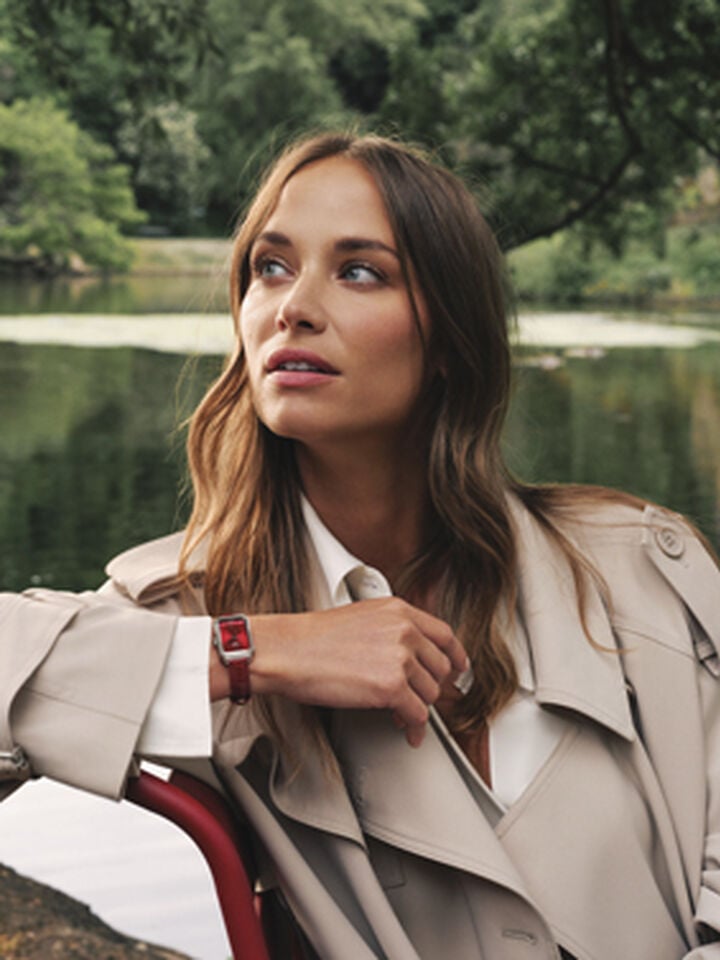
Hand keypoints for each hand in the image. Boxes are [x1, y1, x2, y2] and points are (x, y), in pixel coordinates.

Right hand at [240, 598, 467, 746]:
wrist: (288, 651)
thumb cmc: (312, 639)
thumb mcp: (361, 617)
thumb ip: (391, 630)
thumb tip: (409, 655)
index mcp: (399, 611)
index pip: (444, 633)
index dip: (456, 654)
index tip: (459, 666)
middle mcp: (405, 631)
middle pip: (440, 667)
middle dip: (430, 686)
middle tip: (419, 697)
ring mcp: (400, 658)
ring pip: (430, 693)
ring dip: (418, 708)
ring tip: (402, 713)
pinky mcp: (392, 687)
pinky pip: (417, 714)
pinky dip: (414, 727)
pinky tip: (407, 730)